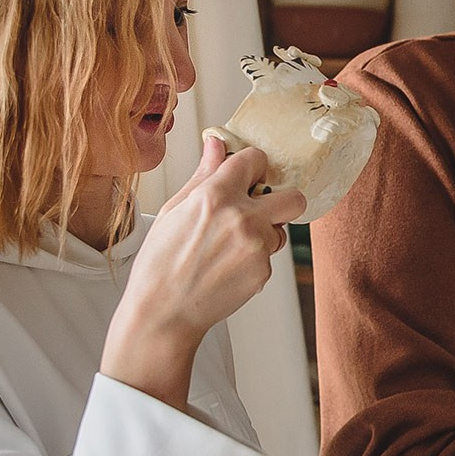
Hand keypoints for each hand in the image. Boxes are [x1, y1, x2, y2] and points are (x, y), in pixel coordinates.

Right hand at [102, 137, 304, 407]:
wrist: (163, 312)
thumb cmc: (160, 262)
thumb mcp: (174, 210)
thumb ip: (204, 174)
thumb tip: (216, 143)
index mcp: (215, 196)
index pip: (256, 159)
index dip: (253, 165)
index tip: (249, 174)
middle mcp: (242, 218)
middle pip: (294, 197)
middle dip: (283, 198)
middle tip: (264, 207)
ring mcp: (256, 247)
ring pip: (280, 229)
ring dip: (265, 233)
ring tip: (229, 246)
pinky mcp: (263, 272)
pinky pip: (269, 256)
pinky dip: (254, 259)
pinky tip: (226, 268)